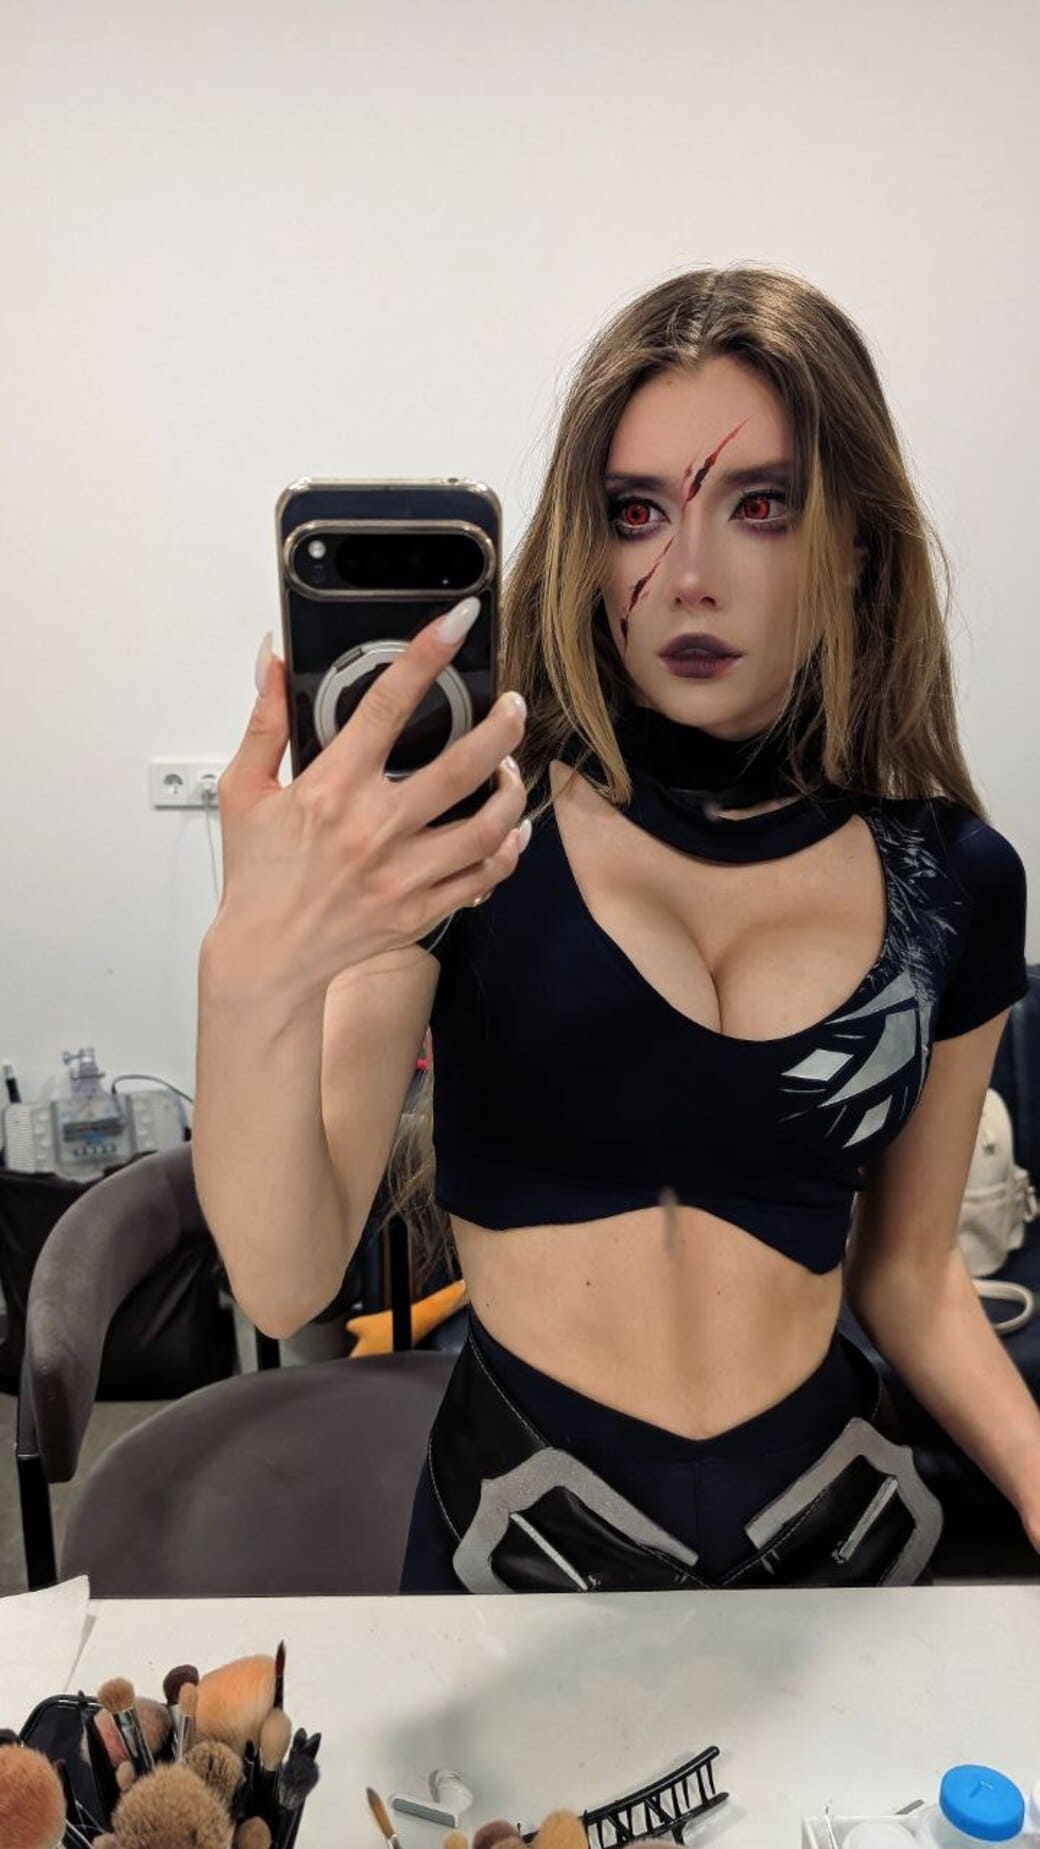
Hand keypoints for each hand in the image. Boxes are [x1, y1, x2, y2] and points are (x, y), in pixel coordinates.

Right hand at [209, 597, 528, 998]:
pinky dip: (508, 849)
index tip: (456, 622)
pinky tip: (510, 828)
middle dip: (501, 727)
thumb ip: (265, 721)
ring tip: (510, 767)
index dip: (426, 656)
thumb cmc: (257, 873)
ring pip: (488, 825)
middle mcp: (373, 829)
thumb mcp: (244, 789)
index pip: (385, 705)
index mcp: (331, 789)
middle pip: (463, 766)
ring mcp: (403, 874)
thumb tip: (271, 660)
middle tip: (512, 706)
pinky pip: (484, 876)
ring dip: (512, 790)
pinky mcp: (421, 910)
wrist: (265, 959)